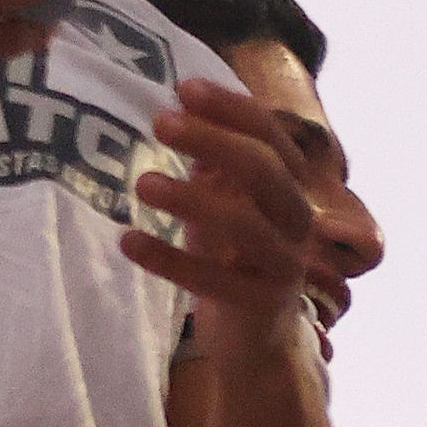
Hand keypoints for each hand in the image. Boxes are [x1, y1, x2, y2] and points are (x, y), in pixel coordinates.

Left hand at [131, 79, 325, 354]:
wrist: (259, 339)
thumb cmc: (236, 257)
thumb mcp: (227, 203)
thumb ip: (214, 164)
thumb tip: (179, 111)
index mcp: (292, 188)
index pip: (271, 135)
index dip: (231, 109)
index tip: (184, 87)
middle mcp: (298, 222)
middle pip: (265, 170)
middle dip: (214, 140)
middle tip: (160, 123)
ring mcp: (283, 265)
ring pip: (245, 223)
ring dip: (191, 199)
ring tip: (142, 183)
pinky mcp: (259, 305)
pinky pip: (214, 280)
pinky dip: (169, 259)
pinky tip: (128, 241)